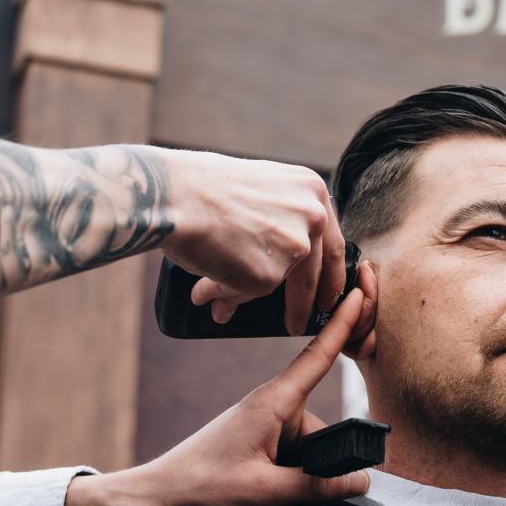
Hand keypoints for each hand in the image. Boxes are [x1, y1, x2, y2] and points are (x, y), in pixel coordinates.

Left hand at [62, 288, 376, 505]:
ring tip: (269, 491)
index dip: (342, 325)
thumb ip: (318, 485)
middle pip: (322, 425)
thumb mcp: (266, 490)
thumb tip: (363, 480)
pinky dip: (291, 470)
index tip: (358, 293)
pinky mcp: (259, 434)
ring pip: (308, 442)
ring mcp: (265, 420)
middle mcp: (272, 404)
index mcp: (274, 403)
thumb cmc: (205, 485)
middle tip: (292, 488)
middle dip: (323, 459)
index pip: (317, 357)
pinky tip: (269, 488)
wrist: (161, 492)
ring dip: (302, 469)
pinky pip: (292, 448)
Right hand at [162, 149, 346, 333]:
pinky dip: (229, 295)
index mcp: (312, 190)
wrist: (174, 194)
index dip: (330, 268)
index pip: (330, 238)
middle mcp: (311, 217)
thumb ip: (274, 220)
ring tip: (272, 320)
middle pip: (321, 268)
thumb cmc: (203, 185)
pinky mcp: (268, 275)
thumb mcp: (255, 188)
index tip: (330, 287)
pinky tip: (209, 293)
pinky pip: (251, 293)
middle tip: (310, 315)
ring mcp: (294, 247)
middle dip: (315, 298)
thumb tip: (269, 263)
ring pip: (285, 284)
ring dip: (278, 305)